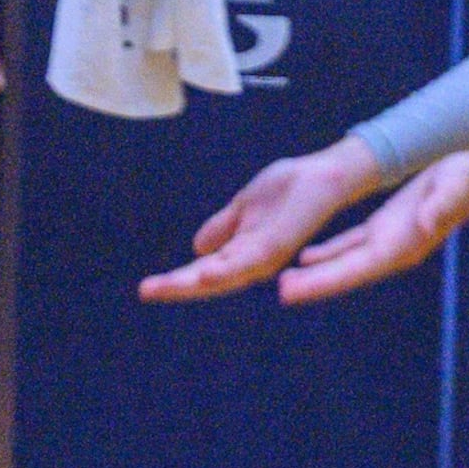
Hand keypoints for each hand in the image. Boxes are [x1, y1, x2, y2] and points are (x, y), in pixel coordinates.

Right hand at [138, 136, 386, 304]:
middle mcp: (252, 261)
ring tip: (159, 288)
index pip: (202, 271)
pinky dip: (225, 270)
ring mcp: (265, 256)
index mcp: (241, 251)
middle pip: (208, 280)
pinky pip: (247, 262)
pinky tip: (204, 273)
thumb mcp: (244, 207)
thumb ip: (223, 227)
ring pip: (222, 276)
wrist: (324, 175)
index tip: (144, 288)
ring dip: (191, 284)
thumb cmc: (289, 190)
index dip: (175, 281)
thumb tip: (197, 249)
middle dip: (176, 287)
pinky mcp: (278, 246)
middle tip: (144, 292)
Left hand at [282, 147, 468, 304]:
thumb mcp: (454, 186)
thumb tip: (428, 223)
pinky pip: (349, 247)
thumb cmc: (466, 180)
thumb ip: (441, 206)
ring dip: (315, 275)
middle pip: (344, 273)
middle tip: (281, 292)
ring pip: (343, 263)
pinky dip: (327, 255)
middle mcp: (391, 251)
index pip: (357, 269)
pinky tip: (306, 258)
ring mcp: (386, 242)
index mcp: (402, 246)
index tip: (298, 291)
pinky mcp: (384, 229)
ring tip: (286, 283)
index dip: (325, 281)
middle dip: (314, 284)